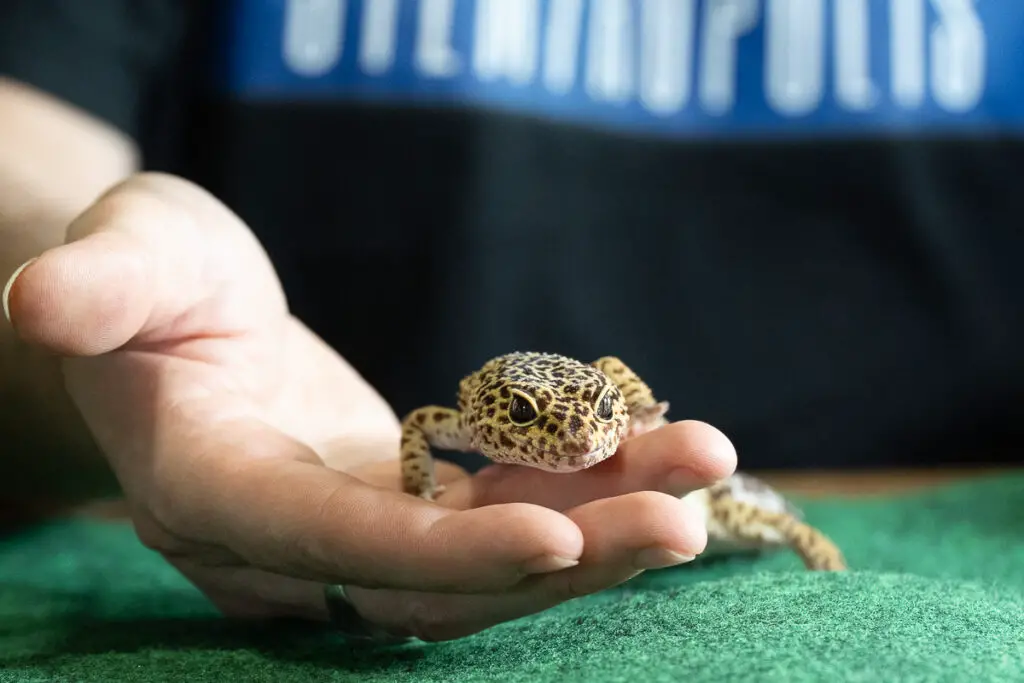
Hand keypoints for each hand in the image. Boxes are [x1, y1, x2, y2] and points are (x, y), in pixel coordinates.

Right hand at [3, 173, 736, 640]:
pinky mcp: (401, 500)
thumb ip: (98, 288)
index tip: (560, 541)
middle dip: (566, 556)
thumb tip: (41, 300)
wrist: (180, 316)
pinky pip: (499, 504)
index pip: (334, 544)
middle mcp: (291, 539)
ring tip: (705, 467)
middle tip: (688, 521)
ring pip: (489, 550)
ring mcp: (355, 527)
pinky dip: (579, 480)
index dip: (441, 553)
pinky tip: (658, 448)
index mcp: (215, 494)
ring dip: (602, 517)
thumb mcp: (125, 260)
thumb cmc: (147, 282)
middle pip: (437, 578)